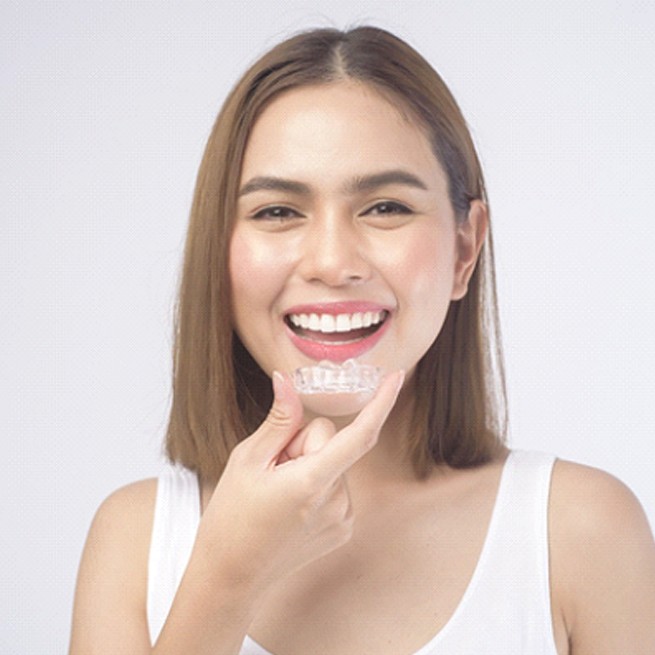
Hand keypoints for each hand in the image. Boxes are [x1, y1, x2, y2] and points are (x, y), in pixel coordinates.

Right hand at [196, 369, 404, 596]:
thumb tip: (287, 381)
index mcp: (312, 482)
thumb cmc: (232, 516)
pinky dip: (317, 484)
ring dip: (310, 466)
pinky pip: (336, 485)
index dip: (381, 403)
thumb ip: (279, 420)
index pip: (359, 435)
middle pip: (331, 442)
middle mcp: (337, 502)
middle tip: (273, 470)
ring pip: (334, 462)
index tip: (396, 377)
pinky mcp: (343, 529)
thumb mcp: (247, 460)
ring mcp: (343, 519)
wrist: (231, 575)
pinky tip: (291, 505)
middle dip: (303, 443)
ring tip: (279, 493)